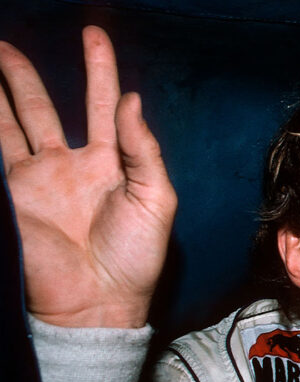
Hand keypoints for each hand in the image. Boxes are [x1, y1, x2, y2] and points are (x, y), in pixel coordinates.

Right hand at [0, 27, 176, 327]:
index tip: (93, 33)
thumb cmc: (137, 257)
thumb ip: (143, 148)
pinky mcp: (11, 198)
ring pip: (7, 124)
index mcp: (109, 163)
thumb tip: (132, 99)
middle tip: (4, 44)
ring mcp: (34, 181)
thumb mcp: (156, 199)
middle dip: (22, 75)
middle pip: (39, 107)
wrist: (101, 302)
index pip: (100, 103)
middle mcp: (67, 166)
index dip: (98, 68)